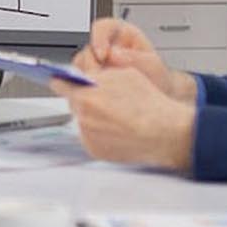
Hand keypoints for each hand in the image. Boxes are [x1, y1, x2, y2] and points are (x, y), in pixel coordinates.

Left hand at [50, 67, 194, 170]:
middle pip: (74, 104)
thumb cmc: (149, 104)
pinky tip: (117, 130)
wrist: (166, 133)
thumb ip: (98, 74)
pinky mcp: (95, 151)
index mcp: (86, 95)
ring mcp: (88, 136)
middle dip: (84, 99)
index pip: (60, 84)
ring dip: (92, 118)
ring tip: (115, 117)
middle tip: (103, 100)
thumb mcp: (124, 74)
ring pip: (83, 121)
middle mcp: (83, 117)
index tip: (60, 80)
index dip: (63, 81)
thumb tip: (85, 75)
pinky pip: (90, 138)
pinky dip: (99, 134)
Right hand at [73, 18, 194, 99]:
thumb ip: (134, 59)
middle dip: (92, 64)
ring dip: (88, 78)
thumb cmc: (157, 76)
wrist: (159, 96)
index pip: (102, 27)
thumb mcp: (153, 65)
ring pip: (80, 65)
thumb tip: (113, 54)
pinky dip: (86, 88)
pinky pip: (80, 80)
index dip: (98, 39)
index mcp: (120, 33)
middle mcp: (105, 46)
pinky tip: (97, 95)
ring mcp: (97, 62)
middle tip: (99, 78)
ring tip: (102, 89)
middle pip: (87, 48)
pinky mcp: (92, 78)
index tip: (102, 55)